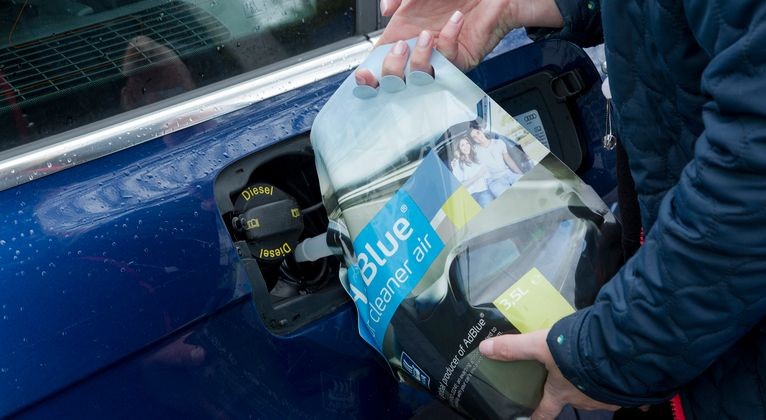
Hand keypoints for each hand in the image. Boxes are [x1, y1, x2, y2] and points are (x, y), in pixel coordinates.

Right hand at [377, 0, 563, 70]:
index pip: (379, 61)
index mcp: (404, 32)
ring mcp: (440, 56)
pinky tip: (455, 19)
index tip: (364, 76)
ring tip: (426, 35)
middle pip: (395, 78)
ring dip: (420, 59)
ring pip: (421, 77)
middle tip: (400, 47)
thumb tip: (385, 12)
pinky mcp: (462, 58)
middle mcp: (420, 48)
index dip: (369, 74)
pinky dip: (449, 38)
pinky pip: (450, 59)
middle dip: (392, 69)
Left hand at [479, 329, 619, 418]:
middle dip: (567, 390)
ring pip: (593, 393)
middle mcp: (582, 400)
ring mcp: (605, 397)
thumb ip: (514, 347)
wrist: (619, 350)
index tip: (531, 418)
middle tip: (565, 375)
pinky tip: (620, 374)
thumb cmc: (575, 352)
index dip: (536, 416)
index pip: (545, 413)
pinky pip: (619, 391)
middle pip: (570, 398)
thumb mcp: (540, 345)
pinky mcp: (625, 391)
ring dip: (590, 383)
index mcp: (560, 393)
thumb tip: (485, 349)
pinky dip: (616, 384)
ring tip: (589, 367)